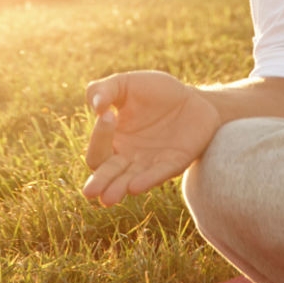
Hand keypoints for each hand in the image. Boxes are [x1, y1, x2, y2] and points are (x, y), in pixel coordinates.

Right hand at [80, 70, 220, 206]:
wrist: (193, 98)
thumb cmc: (155, 91)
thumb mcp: (126, 84)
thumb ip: (104, 89)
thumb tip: (95, 106)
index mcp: (113, 140)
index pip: (98, 150)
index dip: (99, 136)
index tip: (108, 114)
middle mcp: (128, 157)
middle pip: (108, 174)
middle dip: (99, 183)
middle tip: (90, 191)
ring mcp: (150, 163)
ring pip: (129, 182)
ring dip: (119, 189)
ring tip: (108, 198)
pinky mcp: (174, 163)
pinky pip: (159, 174)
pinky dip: (147, 180)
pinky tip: (135, 186)